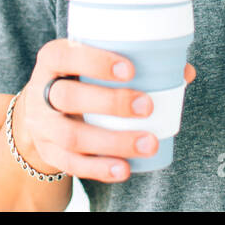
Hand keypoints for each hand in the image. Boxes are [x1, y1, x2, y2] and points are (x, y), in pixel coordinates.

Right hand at [14, 38, 196, 182]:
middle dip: (110, 103)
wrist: (40, 112)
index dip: (94, 61)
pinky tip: (125, 169)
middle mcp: (41, 92)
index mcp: (52, 60)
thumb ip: (132, 62)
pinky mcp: (49, 153)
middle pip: (68, 97)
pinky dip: (100, 169)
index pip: (64, 55)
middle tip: (147, 106)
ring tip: (149, 143)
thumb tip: (184, 71)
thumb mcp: (90, 65)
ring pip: (72, 136)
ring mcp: (42, 126)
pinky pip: (72, 165)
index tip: (131, 69)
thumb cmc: (78, 80)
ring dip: (113, 142)